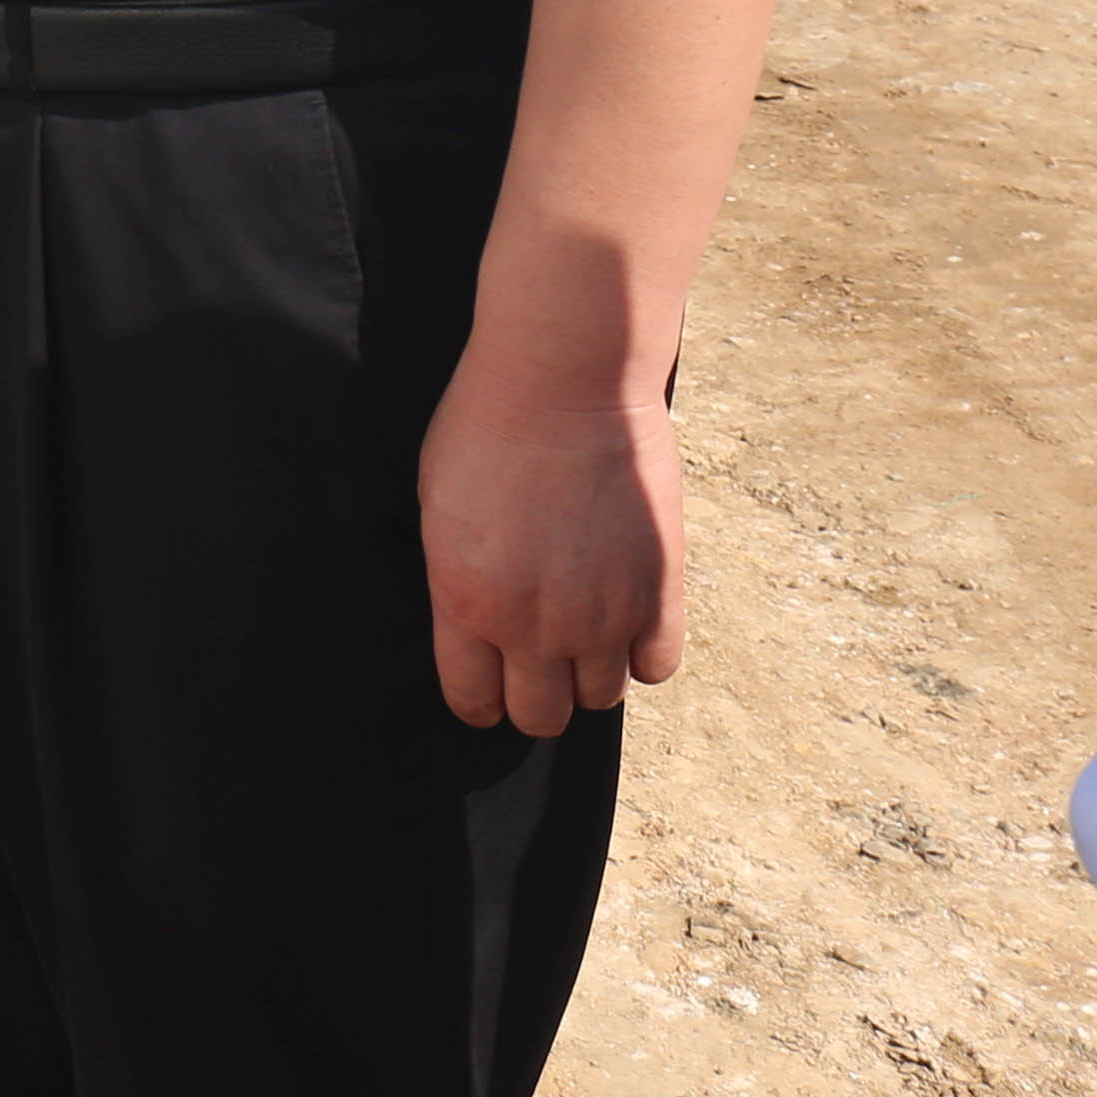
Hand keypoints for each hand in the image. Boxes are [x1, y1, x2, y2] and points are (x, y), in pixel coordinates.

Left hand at [418, 341, 684, 736]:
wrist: (564, 379)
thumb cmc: (485, 427)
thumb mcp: (438, 510)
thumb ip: (457, 582)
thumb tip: (476, 626)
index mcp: (467, 605)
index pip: (474, 703)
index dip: (481, 698)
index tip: (490, 681)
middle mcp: (535, 626)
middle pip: (542, 717)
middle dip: (537, 694)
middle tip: (541, 657)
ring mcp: (602, 615)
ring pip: (601, 698)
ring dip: (591, 671)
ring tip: (587, 627)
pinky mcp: (658, 591)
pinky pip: (657, 667)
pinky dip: (643, 652)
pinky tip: (629, 618)